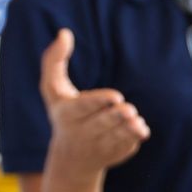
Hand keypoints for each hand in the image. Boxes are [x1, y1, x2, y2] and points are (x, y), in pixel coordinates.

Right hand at [41, 28, 149, 172]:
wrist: (71, 158)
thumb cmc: (63, 112)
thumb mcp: (53, 88)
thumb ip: (54, 60)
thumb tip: (65, 33)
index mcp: (66, 114)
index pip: (84, 107)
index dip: (100, 101)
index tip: (117, 96)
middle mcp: (80, 133)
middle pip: (103, 123)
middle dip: (117, 116)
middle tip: (128, 109)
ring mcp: (98, 147)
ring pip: (117, 136)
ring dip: (128, 128)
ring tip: (135, 121)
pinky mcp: (114, 155)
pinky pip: (127, 146)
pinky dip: (134, 137)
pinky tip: (138, 128)